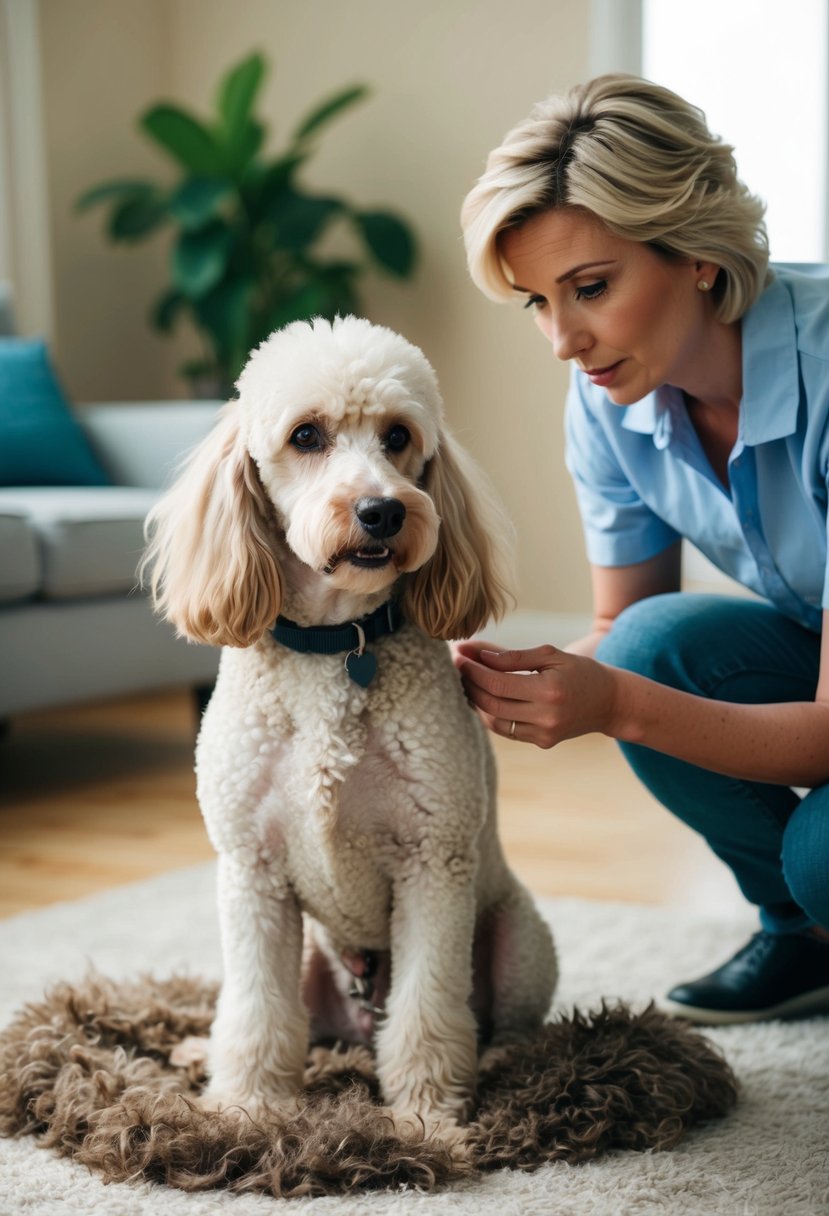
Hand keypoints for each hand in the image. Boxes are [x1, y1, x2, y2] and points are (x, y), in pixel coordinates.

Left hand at [453, 640, 617, 748]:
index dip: (474, 670)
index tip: (458, 655)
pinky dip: (490, 714)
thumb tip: (477, 654)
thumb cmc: (580, 672)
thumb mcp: (551, 655)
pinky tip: (483, 697)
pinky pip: (506, 730)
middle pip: (492, 704)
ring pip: (495, 721)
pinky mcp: (542, 742)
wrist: (610, 702)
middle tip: (456, 667)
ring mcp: (544, 734)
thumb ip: (513, 656)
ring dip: (476, 701)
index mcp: (549, 691)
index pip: (498, 684)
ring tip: (466, 681)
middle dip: (469, 685)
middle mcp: (546, 717)